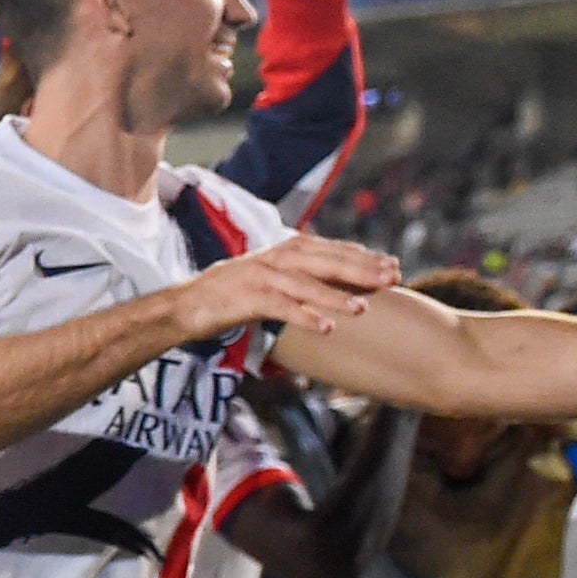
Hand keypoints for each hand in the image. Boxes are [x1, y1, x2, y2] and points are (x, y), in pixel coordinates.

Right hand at [187, 235, 397, 340]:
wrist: (184, 305)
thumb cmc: (230, 294)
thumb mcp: (270, 277)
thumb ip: (301, 275)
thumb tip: (341, 280)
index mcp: (283, 250)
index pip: (331, 249)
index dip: (363, 257)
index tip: (393, 266)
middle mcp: (274, 257)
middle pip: (324, 261)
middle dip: (360, 270)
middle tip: (391, 278)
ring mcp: (258, 276)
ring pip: (304, 284)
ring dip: (335, 295)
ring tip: (363, 308)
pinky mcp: (245, 298)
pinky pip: (280, 307)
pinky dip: (304, 316)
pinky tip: (326, 327)